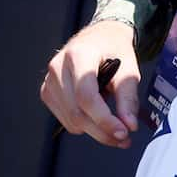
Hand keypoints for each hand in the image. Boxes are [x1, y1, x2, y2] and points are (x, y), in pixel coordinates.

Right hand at [42, 17, 142, 147]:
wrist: (99, 36)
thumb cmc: (114, 50)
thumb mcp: (129, 69)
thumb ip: (128, 98)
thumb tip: (129, 126)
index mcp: (79, 55)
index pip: (86, 95)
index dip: (104, 119)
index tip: (123, 133)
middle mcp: (58, 66)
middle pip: (76, 112)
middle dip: (101, 131)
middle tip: (124, 139)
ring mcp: (49, 80)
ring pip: (70, 120)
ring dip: (93, 130)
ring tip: (113, 126)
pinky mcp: (47, 91)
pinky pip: (64, 118)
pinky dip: (82, 124)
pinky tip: (95, 115)